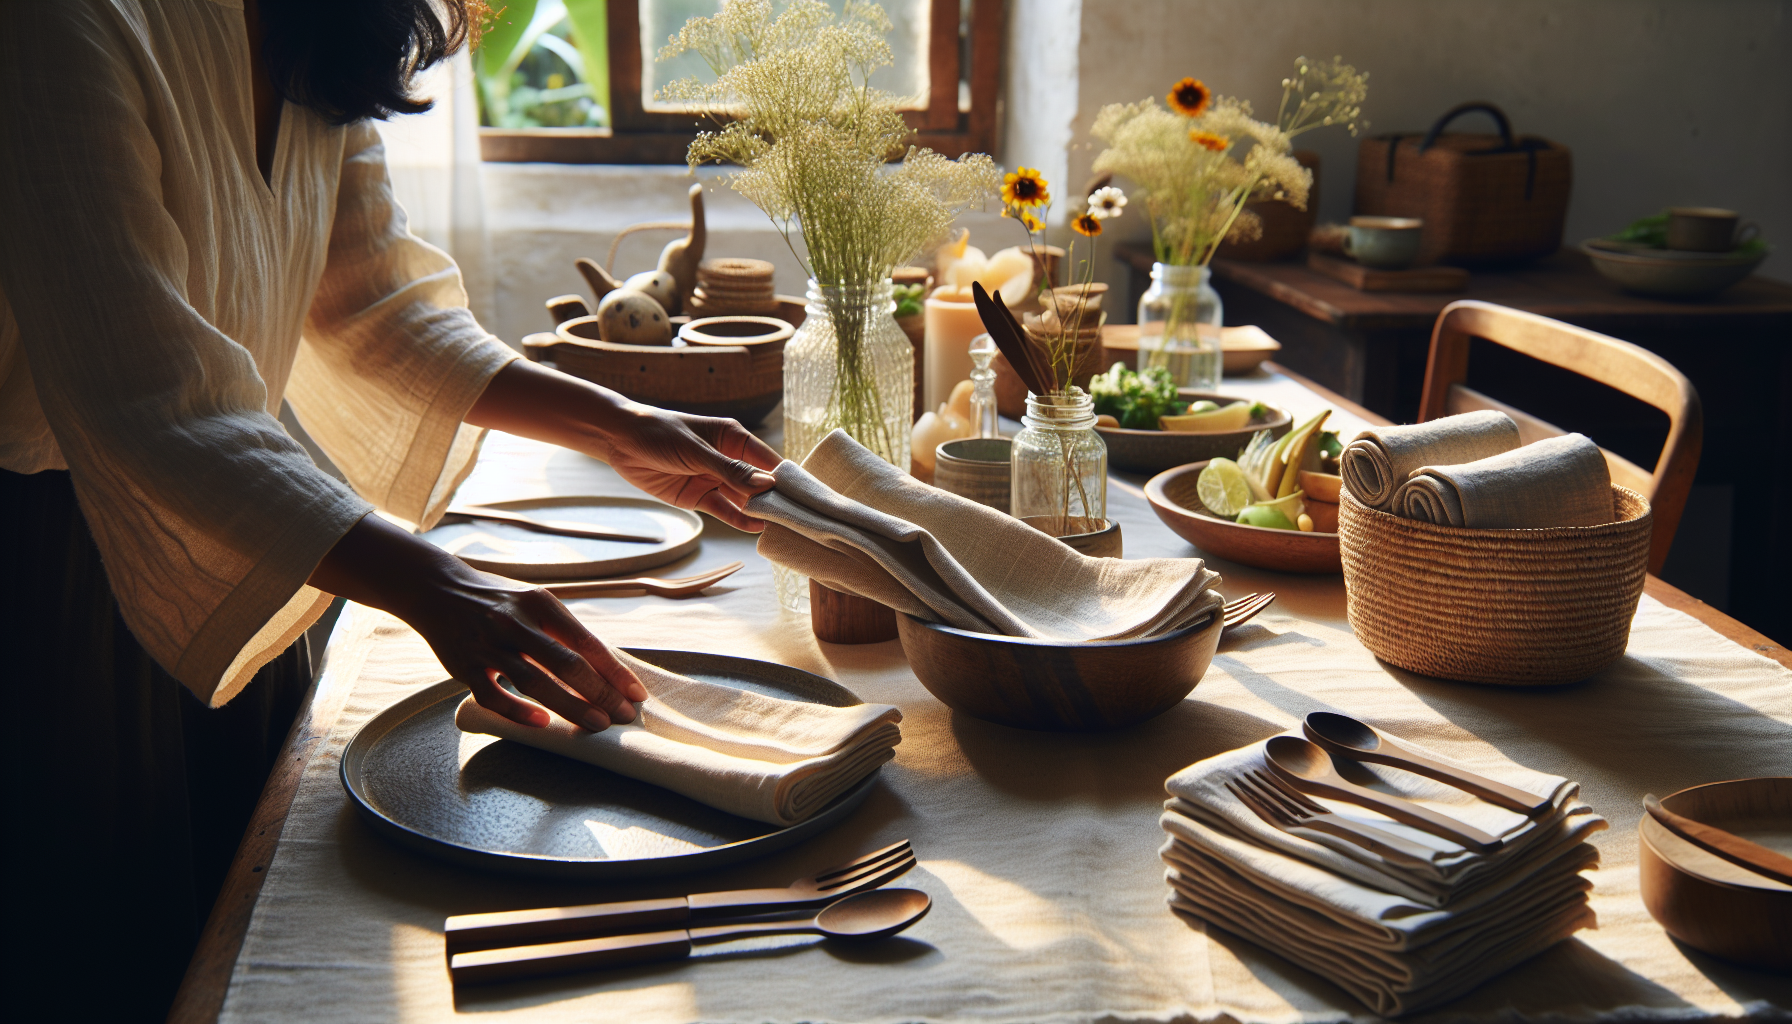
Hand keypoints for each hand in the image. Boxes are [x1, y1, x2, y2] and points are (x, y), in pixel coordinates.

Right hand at [310, 514, 647, 729]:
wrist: (437, 589)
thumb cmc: (499, 601)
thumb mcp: (534, 602)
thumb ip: (563, 632)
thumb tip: (604, 668)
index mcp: (542, 604)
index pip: (587, 642)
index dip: (614, 671)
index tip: (636, 694)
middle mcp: (517, 622)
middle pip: (567, 664)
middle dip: (600, 693)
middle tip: (623, 716)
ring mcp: (489, 645)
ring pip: (535, 681)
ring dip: (570, 706)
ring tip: (597, 725)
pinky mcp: (463, 665)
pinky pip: (493, 695)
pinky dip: (517, 711)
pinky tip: (541, 725)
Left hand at [589, 404, 781, 530]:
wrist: (618, 440)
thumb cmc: (658, 432)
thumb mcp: (696, 450)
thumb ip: (730, 470)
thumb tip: (766, 485)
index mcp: (734, 438)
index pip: (769, 461)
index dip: (787, 479)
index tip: (806, 497)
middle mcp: (729, 460)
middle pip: (760, 484)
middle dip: (776, 500)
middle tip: (798, 519)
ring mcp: (715, 480)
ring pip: (744, 501)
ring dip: (759, 513)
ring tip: (781, 528)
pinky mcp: (699, 497)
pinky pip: (724, 510)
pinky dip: (739, 520)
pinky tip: (756, 528)